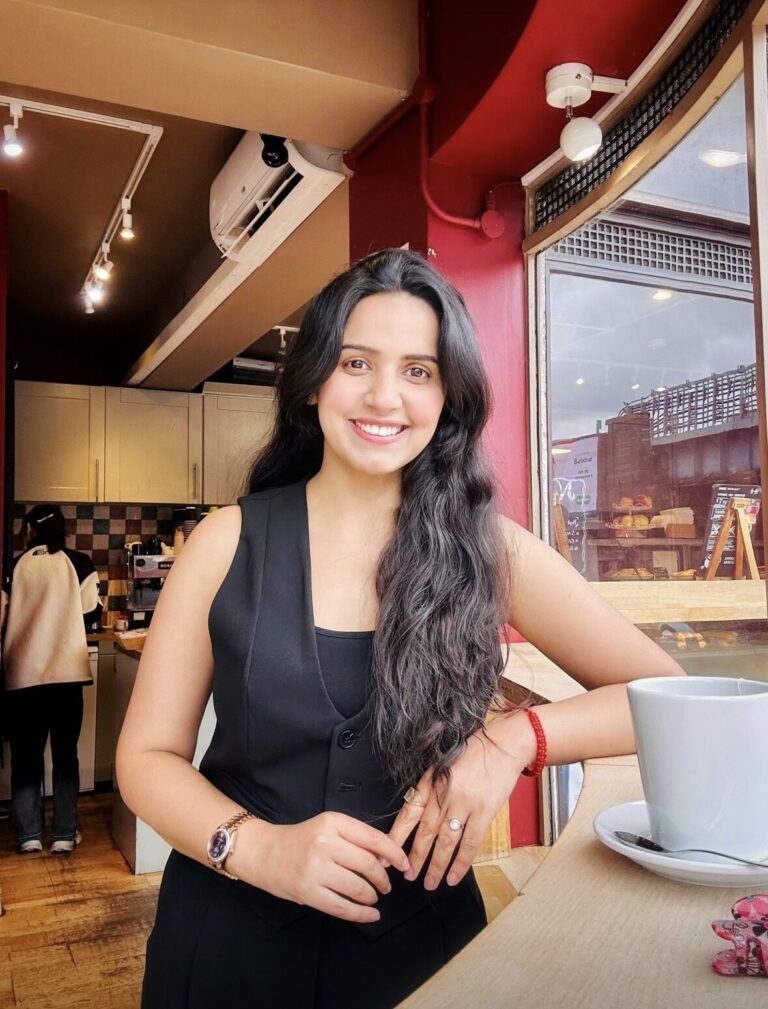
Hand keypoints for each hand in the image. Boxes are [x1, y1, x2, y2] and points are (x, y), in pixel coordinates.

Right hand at [233, 812, 410, 923]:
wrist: (264, 852)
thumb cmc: (300, 839)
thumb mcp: (328, 826)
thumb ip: (355, 838)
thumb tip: (386, 858)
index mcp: (333, 822)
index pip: (373, 838)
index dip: (394, 853)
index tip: (404, 864)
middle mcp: (325, 843)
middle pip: (369, 864)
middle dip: (384, 879)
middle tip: (386, 885)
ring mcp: (316, 869)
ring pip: (358, 887)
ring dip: (372, 895)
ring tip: (374, 897)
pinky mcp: (308, 892)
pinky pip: (342, 907)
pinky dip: (361, 914)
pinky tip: (370, 915)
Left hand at [388, 711, 535, 890]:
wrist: (503, 745)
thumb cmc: (474, 753)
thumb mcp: (445, 765)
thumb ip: (432, 789)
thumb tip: (418, 817)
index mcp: (431, 781)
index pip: (409, 813)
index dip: (397, 836)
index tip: (386, 853)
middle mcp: (444, 794)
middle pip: (425, 832)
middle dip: (414, 857)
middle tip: (406, 875)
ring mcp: (464, 804)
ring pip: (445, 842)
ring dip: (435, 865)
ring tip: (429, 882)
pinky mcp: (484, 812)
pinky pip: (470, 844)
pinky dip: (461, 863)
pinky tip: (454, 877)